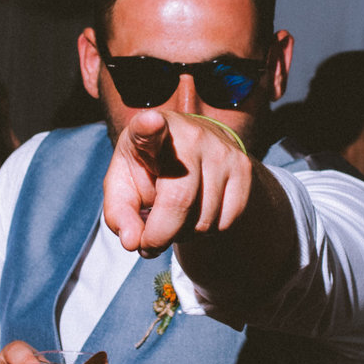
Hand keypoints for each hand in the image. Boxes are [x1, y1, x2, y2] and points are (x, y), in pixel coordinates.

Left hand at [100, 107, 258, 254]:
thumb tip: (133, 242)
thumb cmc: (148, 170)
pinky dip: (208, 232)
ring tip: (175, 218)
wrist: (190, 152)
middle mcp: (191, 137)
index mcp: (151, 133)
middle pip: (180, 201)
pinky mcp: (244, 169)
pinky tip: (196, 215)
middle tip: (149, 241)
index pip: (148, 128)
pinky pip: (227, 223)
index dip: (148, 126)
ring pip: (205, 220)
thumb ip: (119, 216)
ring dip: (185, 234)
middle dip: (160, 235)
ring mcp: (222, 152)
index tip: (150, 121)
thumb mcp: (122, 187)